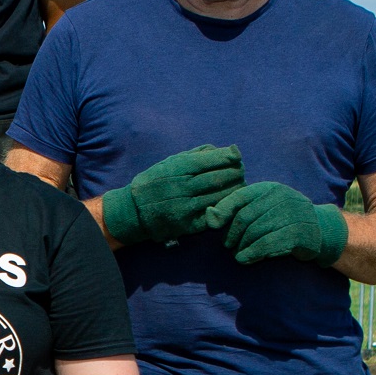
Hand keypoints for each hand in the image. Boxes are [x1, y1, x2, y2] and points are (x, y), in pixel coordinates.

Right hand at [99, 143, 242, 245]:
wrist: (134, 210)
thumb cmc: (156, 181)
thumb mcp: (170, 162)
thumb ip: (197, 154)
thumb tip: (224, 150)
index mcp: (177, 169)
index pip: (210, 160)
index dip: (228, 157)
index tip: (237, 156)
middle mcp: (182, 187)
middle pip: (220, 178)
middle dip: (235, 173)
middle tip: (241, 171)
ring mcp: (186, 207)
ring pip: (221, 196)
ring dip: (235, 189)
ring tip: (239, 184)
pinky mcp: (189, 224)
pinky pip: (214, 213)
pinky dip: (225, 205)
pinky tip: (229, 200)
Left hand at [204, 180, 349, 264]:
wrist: (320, 228)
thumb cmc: (283, 218)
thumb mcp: (262, 207)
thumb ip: (236, 209)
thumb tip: (209, 215)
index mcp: (269, 189)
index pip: (239, 197)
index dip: (223, 212)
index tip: (215, 228)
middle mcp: (281, 198)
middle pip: (245, 218)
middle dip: (232, 234)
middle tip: (228, 245)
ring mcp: (291, 214)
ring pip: (255, 232)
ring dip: (241, 247)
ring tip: (237, 254)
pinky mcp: (298, 233)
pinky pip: (267, 244)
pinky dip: (252, 253)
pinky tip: (245, 259)